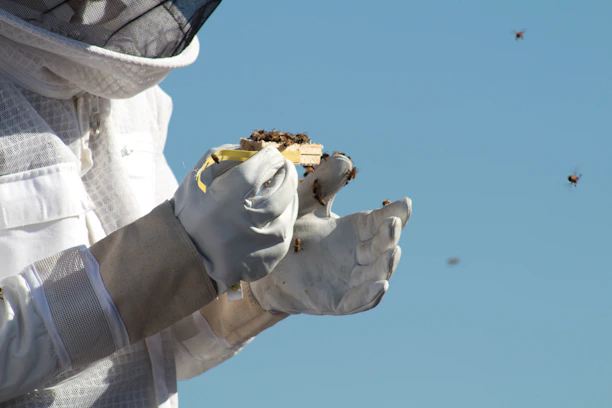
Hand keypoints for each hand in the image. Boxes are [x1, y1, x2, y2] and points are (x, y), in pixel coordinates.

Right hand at [172, 145, 298, 290]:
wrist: (187, 258)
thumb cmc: (194, 209)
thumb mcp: (199, 177)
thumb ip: (228, 155)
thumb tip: (261, 147)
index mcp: (224, 202)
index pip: (260, 170)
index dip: (269, 157)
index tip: (271, 153)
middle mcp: (247, 225)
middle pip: (282, 190)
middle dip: (285, 173)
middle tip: (282, 166)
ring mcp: (261, 245)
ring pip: (288, 209)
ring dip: (284, 194)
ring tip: (273, 188)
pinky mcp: (270, 259)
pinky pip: (286, 228)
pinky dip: (281, 216)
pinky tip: (270, 212)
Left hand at [250, 154, 410, 314]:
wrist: (263, 266)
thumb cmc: (288, 232)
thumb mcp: (305, 203)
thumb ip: (325, 183)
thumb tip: (345, 160)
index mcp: (355, 231)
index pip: (379, 221)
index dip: (393, 213)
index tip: (405, 203)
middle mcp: (357, 256)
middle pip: (381, 247)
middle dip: (390, 236)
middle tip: (393, 223)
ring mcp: (348, 280)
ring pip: (375, 275)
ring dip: (386, 265)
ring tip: (393, 251)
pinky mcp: (335, 302)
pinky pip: (356, 302)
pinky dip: (369, 296)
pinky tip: (381, 286)